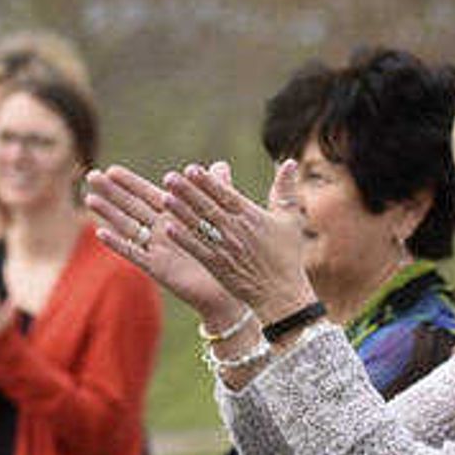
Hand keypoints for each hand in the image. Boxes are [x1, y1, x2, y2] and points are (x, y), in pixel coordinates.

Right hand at [84, 164, 237, 323]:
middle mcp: (162, 230)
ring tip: (90, 199)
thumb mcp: (223, 216)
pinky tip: (101, 234)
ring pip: (128, 226)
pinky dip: (118, 244)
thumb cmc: (227, 251)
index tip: (111, 170)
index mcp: (176, 215)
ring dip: (109, 213)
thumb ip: (218, 190)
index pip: (148, 193)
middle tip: (91, 176)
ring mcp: (158, 249)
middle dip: (111, 191)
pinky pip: (134, 254)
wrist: (230, 287)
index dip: (129, 182)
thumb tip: (219, 164)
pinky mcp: (158, 268)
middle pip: (131, 206)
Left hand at [160, 161, 310, 319]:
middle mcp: (236, 230)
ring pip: (200, 226)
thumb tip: (290, 161)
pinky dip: (183, 239)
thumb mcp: (291, 219)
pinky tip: (168, 228)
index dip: (207, 182)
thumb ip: (286, 190)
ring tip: (164, 198)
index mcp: (251, 217)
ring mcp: (225, 249)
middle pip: (207, 207)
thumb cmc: (287, 255)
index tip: (191, 169)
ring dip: (181, 212)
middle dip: (188, 192)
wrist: (280, 293)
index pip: (226, 195)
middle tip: (169, 177)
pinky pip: (197, 250)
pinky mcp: (217, 266)